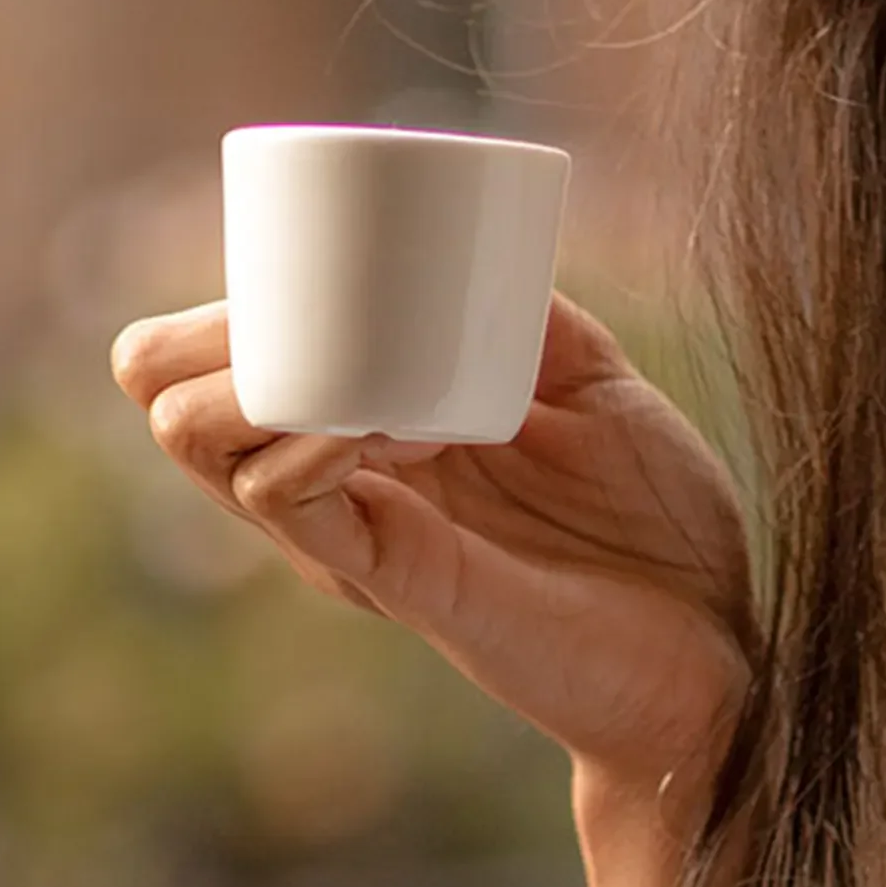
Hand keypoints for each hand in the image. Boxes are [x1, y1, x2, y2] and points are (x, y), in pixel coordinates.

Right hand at [110, 295, 756, 800]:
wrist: (717, 651)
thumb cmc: (660, 533)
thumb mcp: (595, 387)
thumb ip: (534, 316)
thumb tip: (474, 235)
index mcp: (367, 441)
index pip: (210, 362)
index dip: (216, 304)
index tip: (297, 268)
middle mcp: (337, 492)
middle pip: (168, 397)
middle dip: (201, 333)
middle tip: (299, 319)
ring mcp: (355, 540)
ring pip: (199, 441)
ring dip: (246, 376)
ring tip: (353, 373)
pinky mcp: (396, 581)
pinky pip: (285, 500)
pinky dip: (297, 441)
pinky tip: (364, 420)